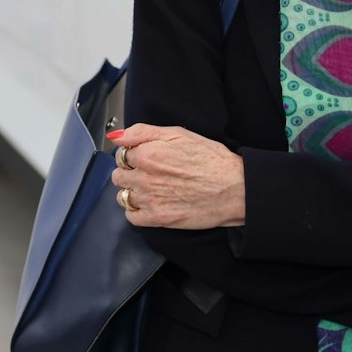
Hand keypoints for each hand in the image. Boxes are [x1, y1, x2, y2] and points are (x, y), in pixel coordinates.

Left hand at [107, 124, 245, 229]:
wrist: (234, 188)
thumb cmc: (212, 160)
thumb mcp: (178, 133)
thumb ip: (142, 132)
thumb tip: (116, 136)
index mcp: (148, 154)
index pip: (122, 154)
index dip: (133, 154)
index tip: (145, 157)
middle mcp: (144, 177)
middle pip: (119, 175)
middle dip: (130, 173)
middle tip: (150, 173)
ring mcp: (149, 199)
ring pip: (122, 195)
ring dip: (132, 191)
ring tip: (152, 188)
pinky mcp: (157, 218)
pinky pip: (131, 216)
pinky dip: (137, 211)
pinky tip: (151, 203)